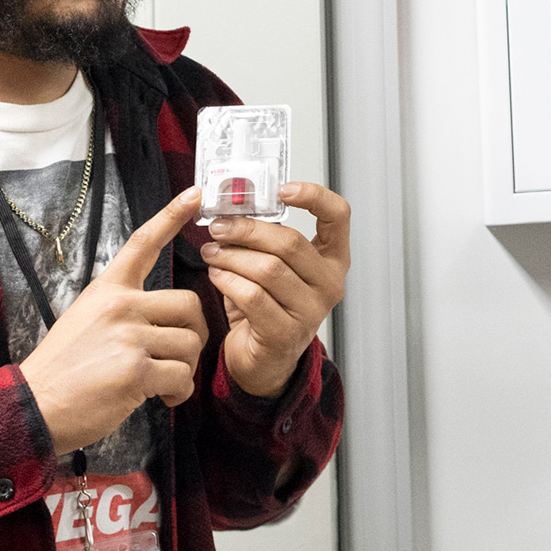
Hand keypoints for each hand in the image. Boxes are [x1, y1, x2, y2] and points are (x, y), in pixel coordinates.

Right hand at [17, 187, 209, 454]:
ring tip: (163, 384)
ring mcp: (128, 336)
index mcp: (107, 290)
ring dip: (185, 369)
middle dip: (194, 334)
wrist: (33, 407)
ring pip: (190, 343)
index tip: (196, 194)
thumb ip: (122, 311)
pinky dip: (179, 392)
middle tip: (178, 356)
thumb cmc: (62, 370)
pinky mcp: (135, 370)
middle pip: (189, 304)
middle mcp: (120, 306)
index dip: (171, 216)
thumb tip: (160, 319)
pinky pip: (182, 375)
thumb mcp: (84, 320)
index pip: (142, 244)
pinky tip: (163, 399)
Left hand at [201, 183, 351, 398]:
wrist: (264, 360)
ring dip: (231, 256)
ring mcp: (311, 312)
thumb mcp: (276, 267)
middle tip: (220, 225)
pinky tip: (216, 275)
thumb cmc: (269, 307)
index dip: (314, 196)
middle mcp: (329, 284)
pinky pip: (252, 296)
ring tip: (212, 251)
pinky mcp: (285, 333)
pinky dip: (227, 281)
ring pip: (267, 269)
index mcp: (333, 260)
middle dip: (247, 230)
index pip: (338, 216)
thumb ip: (265, 240)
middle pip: (290, 243)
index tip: (283, 189)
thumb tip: (233, 209)